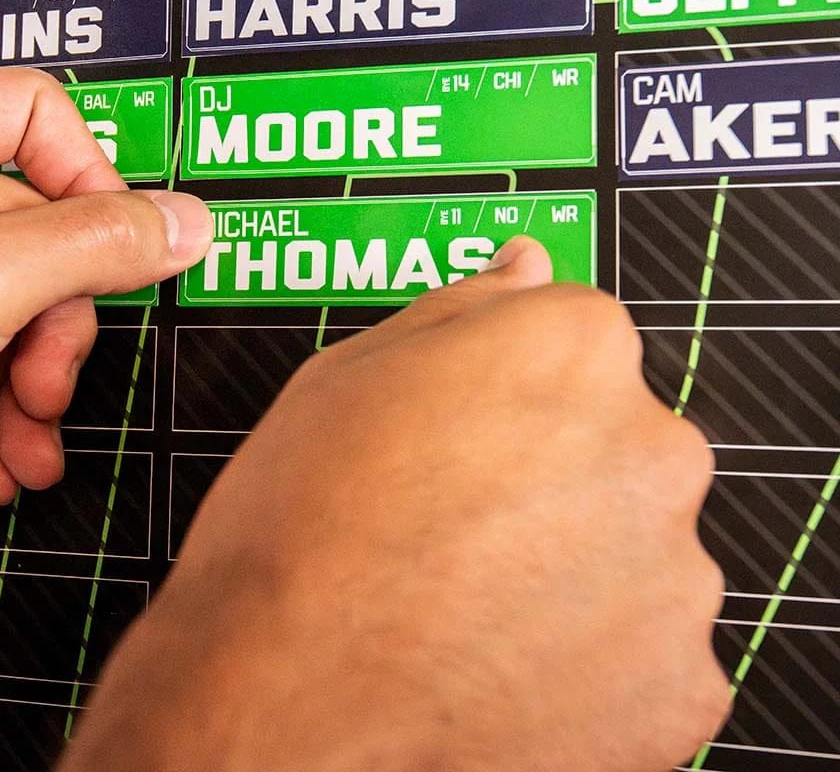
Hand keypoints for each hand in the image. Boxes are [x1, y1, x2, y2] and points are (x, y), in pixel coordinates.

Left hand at [0, 69, 211, 555]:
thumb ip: (98, 243)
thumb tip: (184, 220)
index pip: (39, 113)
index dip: (92, 185)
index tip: (117, 254)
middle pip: (41, 227)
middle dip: (56, 326)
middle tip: (47, 382)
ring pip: (19, 299)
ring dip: (36, 380)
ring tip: (25, 437)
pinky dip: (0, 406)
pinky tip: (0, 459)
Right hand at [61, 238, 729, 771]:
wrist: (283, 697)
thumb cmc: (299, 528)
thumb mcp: (351, 372)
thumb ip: (461, 308)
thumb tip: (523, 264)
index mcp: (571, 347)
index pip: (576, 339)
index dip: (509, 390)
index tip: (469, 433)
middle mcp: (650, 446)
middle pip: (616, 436)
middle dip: (554, 467)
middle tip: (463, 520)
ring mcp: (673, 572)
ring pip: (633, 539)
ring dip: (576, 558)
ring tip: (474, 594)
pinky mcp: (680, 683)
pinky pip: (645, 641)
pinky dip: (592, 649)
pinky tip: (505, 653)